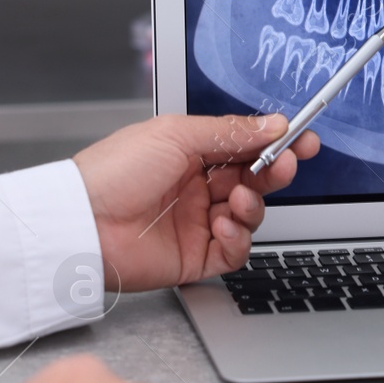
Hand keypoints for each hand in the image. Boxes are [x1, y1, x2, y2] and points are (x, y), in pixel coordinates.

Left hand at [73, 114, 318, 291]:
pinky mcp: (193, 258)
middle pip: (252, 180)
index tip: (302, 139)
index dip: (275, 144)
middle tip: (285, 165)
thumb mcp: (176, 135)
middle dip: (273, 172)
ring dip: (252, 205)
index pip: (244, 147)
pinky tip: (223, 225)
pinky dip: (238, 238)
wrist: (81, 221)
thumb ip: (230, 132)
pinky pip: (234, 251)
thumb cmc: (114, 172)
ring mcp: (195, 223)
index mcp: (189, 154)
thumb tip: (273, 124)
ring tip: (237, 200)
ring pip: (248, 215)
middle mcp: (195, 188)